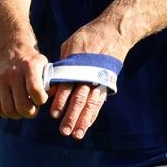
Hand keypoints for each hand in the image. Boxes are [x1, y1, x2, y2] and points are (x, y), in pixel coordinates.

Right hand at [0, 47, 48, 118]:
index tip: (42, 99)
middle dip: (30, 112)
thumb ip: (51, 81)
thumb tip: (54, 94)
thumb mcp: (45, 66)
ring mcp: (0, 78)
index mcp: (30, 66)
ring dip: (18, 115)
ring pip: (8, 109)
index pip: (35, 91)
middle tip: (33, 109)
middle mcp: (13, 72)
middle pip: (22, 105)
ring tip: (23, 109)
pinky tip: (13, 107)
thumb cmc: (33, 64)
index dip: (41, 100)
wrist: (13, 50)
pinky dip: (6, 113)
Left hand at [50, 17, 131, 139]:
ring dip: (83, 121)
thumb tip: (52, 81)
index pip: (68, 86)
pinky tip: (85, 126)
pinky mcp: (106, 84)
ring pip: (91, 104)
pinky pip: (99, 103)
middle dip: (72, 116)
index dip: (61, 101)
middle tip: (64, 131)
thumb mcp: (71, 45)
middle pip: (80, 99)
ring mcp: (100, 81)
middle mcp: (90, 76)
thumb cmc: (88, 37)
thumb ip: (62, 64)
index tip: (54, 114)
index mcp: (80, 65)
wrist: (114, 32)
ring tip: (76, 134)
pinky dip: (92, 115)